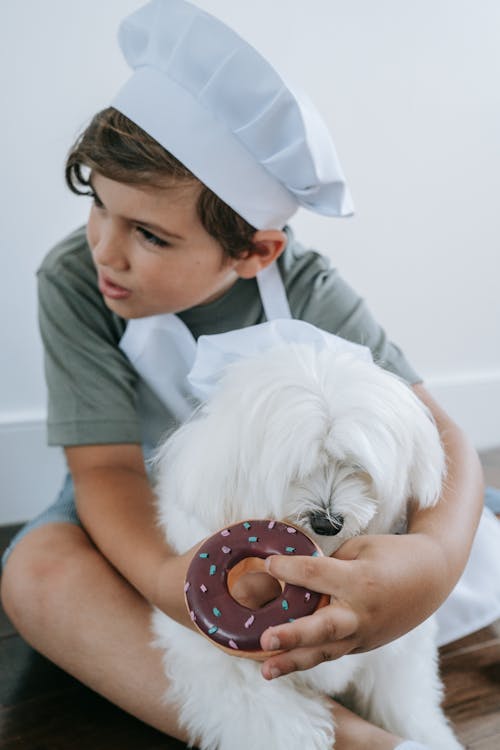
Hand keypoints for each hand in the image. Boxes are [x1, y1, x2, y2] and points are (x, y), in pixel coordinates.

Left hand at [259, 532, 448, 679]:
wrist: (432, 578)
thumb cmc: (392, 556)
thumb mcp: (359, 549)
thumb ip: (327, 564)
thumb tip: (293, 573)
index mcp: (360, 581)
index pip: (315, 574)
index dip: (288, 567)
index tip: (267, 563)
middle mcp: (360, 613)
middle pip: (322, 627)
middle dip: (292, 634)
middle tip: (266, 637)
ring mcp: (363, 635)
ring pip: (324, 652)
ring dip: (293, 662)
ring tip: (266, 670)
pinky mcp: (362, 646)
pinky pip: (331, 652)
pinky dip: (308, 657)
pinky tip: (282, 663)